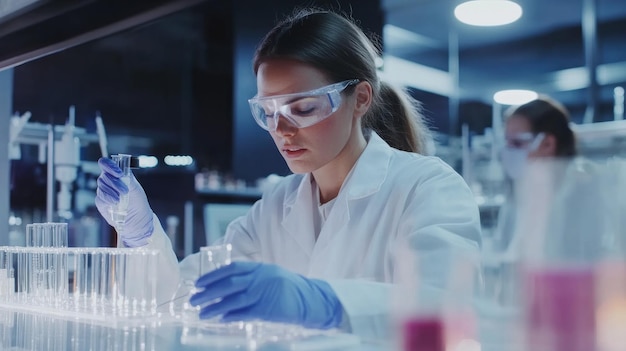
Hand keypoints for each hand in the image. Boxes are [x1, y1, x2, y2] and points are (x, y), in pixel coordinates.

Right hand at [95, 157, 152, 246]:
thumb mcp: (135, 187)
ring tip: (121, 198)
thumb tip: (122, 170)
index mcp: (116, 174)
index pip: (106, 164)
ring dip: (112, 191)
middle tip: (125, 191)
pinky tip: (115, 202)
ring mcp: (103, 191)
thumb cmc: (137, 201)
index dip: (110, 166)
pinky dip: (108, 198)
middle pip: (104, 176)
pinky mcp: (100, 201)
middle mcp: (108, 181)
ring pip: (101, 186)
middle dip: (115, 183)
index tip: (119, 173)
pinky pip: (100, 197)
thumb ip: (128, 177)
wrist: (136, 218)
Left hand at [189, 262, 342, 328]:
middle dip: (208, 291)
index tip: (199, 282)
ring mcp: (264, 293)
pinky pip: (244, 312)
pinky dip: (230, 315)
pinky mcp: (267, 309)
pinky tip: (220, 318)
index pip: (231, 268)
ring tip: (201, 312)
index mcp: (261, 268)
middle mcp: (261, 278)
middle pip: (228, 284)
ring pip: (232, 299)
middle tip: (193, 298)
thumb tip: (227, 284)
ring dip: (214, 306)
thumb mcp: (271, 276)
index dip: (213, 275)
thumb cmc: (290, 289)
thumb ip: (252, 277)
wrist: (312, 300)